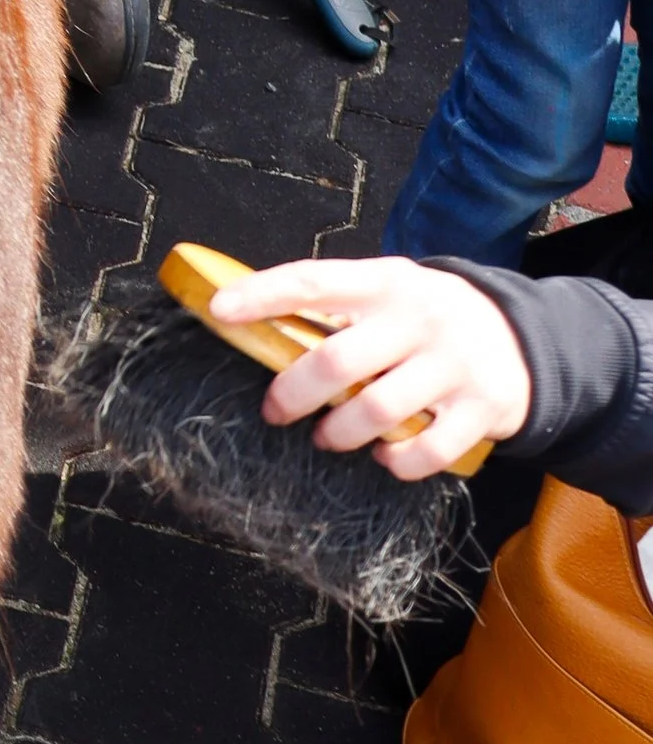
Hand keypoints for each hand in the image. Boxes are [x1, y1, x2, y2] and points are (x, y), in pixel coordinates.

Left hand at [211, 255, 532, 479]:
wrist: (525, 337)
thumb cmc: (427, 317)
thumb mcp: (389, 290)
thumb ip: (335, 303)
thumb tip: (249, 317)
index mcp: (386, 282)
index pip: (314, 280)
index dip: (263, 294)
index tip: (219, 311)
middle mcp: (420, 319)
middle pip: (338, 360)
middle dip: (293, 393)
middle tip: (275, 410)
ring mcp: (454, 365)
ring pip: (376, 412)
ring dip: (338, 432)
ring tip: (328, 436)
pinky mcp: (482, 409)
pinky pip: (426, 452)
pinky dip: (395, 463)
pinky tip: (384, 456)